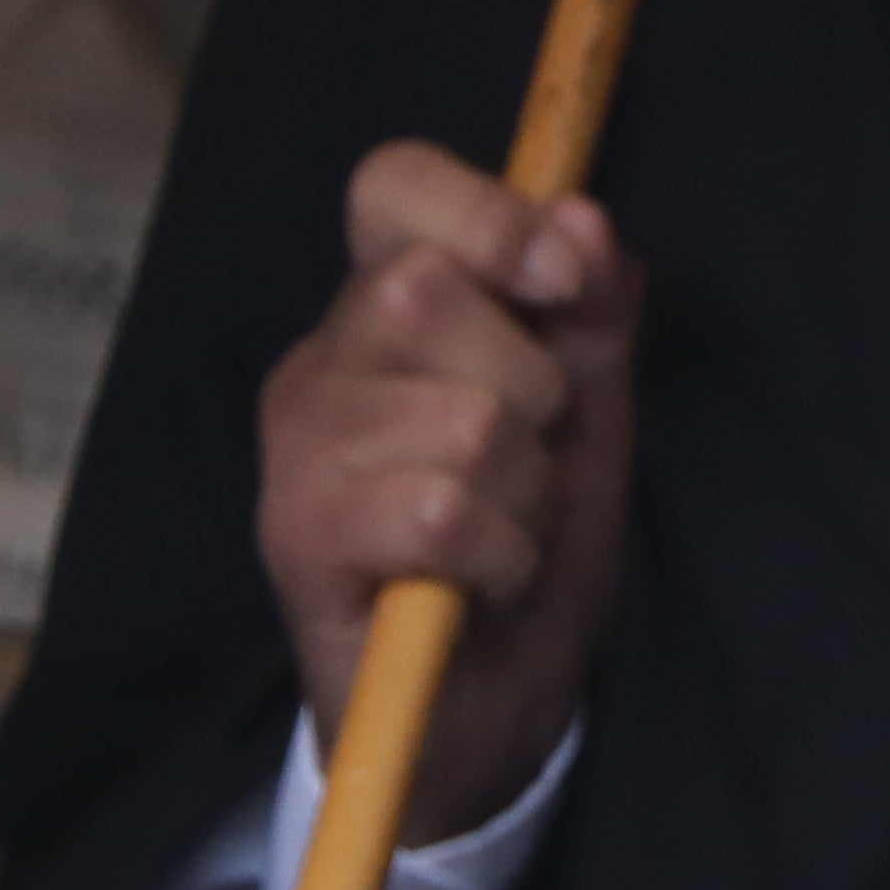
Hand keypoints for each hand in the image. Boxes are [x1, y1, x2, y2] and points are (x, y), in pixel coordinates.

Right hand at [255, 142, 644, 839]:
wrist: (492, 703)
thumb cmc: (529, 543)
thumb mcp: (589, 412)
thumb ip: (593, 308)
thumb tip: (582, 214)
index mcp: (385, 308)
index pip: (392, 185)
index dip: (487, 213)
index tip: (563, 278)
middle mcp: (323, 362)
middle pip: (428, 290)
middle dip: (531, 384)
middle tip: (531, 455)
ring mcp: (297, 449)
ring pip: (459, 417)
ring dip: (528, 492)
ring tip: (507, 532)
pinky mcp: (296, 538)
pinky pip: (439, 511)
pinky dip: (501, 554)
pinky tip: (481, 580)